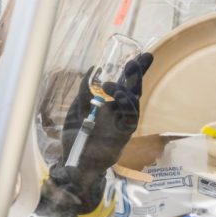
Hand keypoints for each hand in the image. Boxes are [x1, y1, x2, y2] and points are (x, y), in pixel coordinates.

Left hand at [61, 52, 152, 174]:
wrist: (74, 161)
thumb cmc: (76, 136)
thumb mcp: (77, 108)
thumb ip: (84, 91)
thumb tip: (93, 69)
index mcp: (110, 104)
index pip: (124, 83)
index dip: (134, 70)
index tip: (141, 55)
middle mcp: (119, 112)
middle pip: (134, 89)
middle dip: (137, 75)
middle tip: (136, 61)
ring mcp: (122, 123)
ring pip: (132, 103)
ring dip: (124, 91)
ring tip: (108, 86)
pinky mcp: (123, 135)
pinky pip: (130, 119)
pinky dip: (126, 107)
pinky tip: (118, 98)